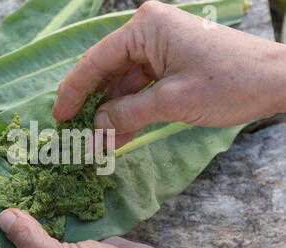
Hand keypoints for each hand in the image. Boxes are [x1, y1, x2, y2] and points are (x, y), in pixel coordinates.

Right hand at [52, 1, 285, 147]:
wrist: (277, 81)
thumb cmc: (229, 83)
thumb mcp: (172, 101)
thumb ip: (127, 114)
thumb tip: (93, 128)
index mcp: (145, 28)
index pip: (96, 60)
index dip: (74, 90)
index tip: (60, 116)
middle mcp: (147, 33)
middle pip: (108, 72)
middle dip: (94, 105)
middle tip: (76, 132)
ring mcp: (158, 48)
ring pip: (123, 84)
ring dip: (113, 114)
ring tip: (99, 142)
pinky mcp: (168, 64)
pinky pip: (140, 89)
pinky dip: (131, 112)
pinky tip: (120, 135)